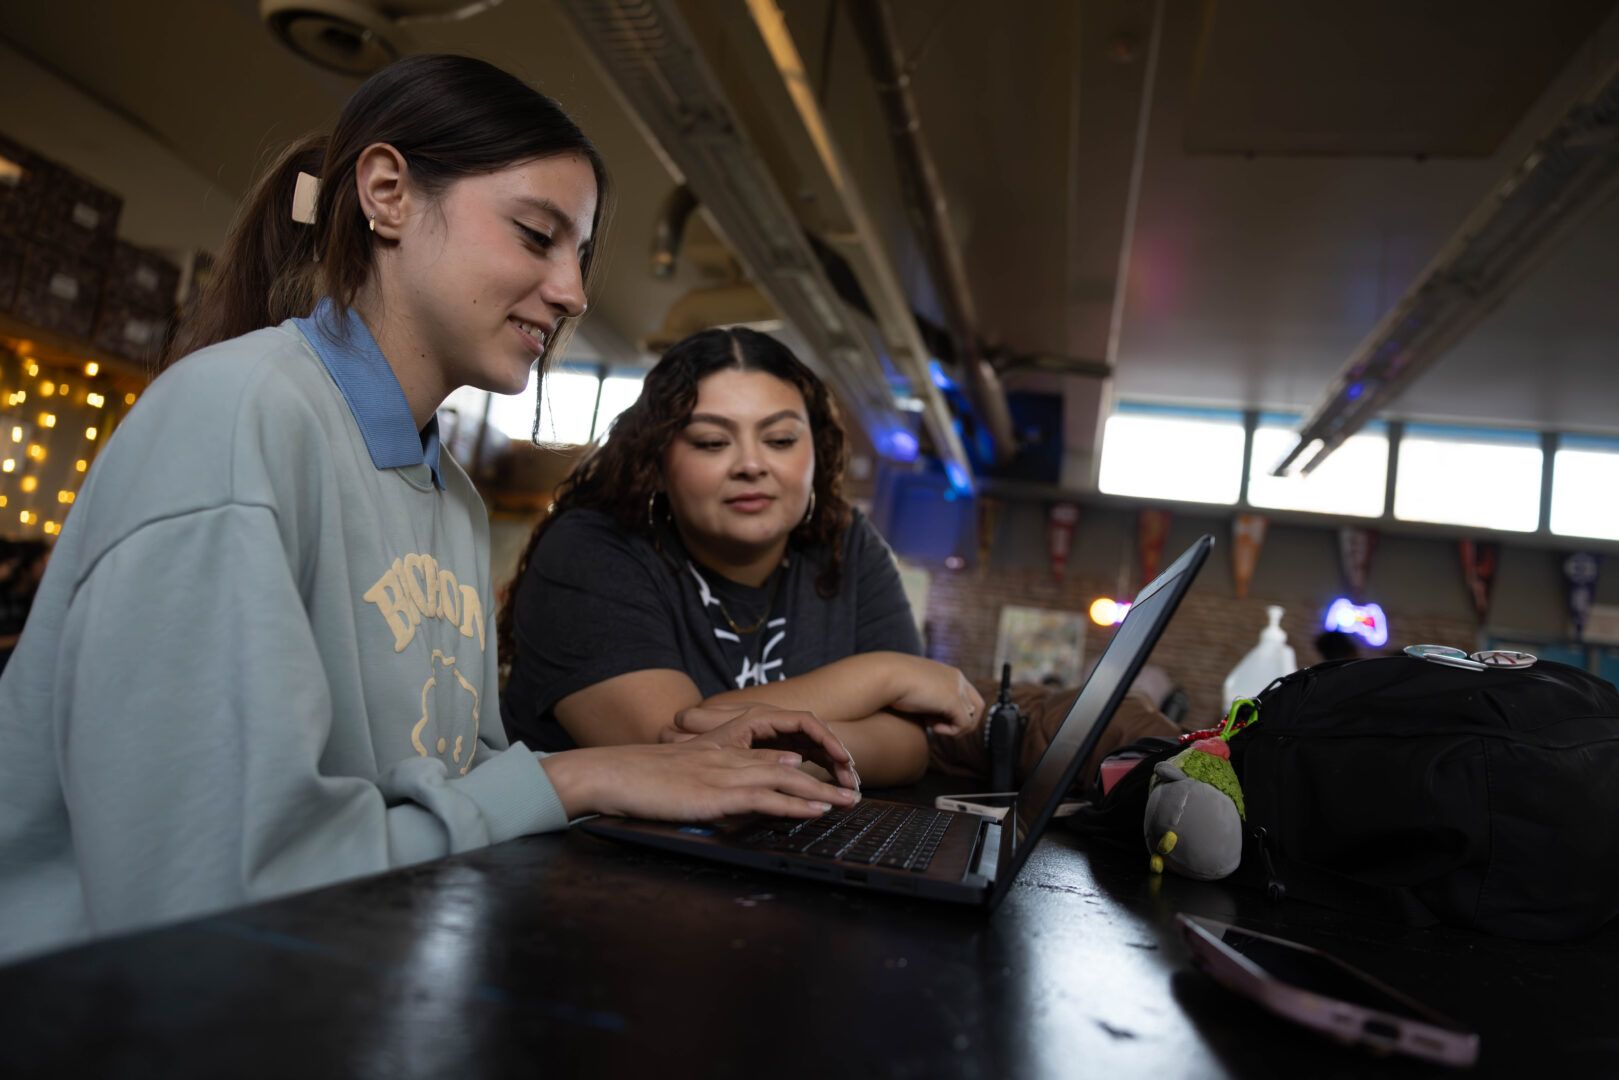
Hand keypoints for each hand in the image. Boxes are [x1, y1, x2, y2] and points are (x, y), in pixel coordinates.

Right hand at [543, 704, 860, 820]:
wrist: (611, 774)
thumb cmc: (637, 780)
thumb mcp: (679, 776)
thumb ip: (708, 780)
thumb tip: (736, 797)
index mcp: (719, 750)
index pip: (770, 754)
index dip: (804, 765)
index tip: (827, 775)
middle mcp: (728, 757)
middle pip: (787, 764)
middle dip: (824, 776)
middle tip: (853, 789)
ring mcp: (724, 773)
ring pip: (784, 780)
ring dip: (821, 792)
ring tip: (848, 802)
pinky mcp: (716, 793)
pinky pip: (765, 798)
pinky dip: (795, 804)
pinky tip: (816, 811)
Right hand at [887, 656, 983, 736]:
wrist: (885, 675)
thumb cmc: (892, 682)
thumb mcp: (915, 688)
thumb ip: (928, 697)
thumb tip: (930, 715)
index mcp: (948, 673)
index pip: (967, 696)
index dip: (954, 711)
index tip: (932, 716)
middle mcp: (957, 678)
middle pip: (976, 706)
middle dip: (961, 721)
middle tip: (939, 726)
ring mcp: (957, 688)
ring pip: (973, 716)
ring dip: (955, 727)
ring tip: (934, 726)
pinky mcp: (953, 700)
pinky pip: (964, 724)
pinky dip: (950, 731)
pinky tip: (932, 727)